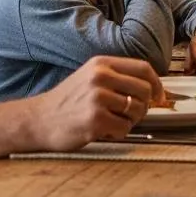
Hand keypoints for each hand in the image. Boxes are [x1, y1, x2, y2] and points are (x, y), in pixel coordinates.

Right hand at [32, 57, 161, 149]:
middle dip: (144, 105)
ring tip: (114, 122)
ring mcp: (98, 98)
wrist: (36, 120)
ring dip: (131, 121)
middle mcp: (101, 77)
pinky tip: (105, 131)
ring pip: (136, 110)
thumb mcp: (90, 76)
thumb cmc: (67, 101)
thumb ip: (117, 77)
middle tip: (133, 114)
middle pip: (144, 90)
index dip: (157, 83)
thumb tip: (152, 87)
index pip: (143, 68)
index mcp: (103, 64)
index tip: (159, 95)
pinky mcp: (94, 120)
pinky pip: (124, 128)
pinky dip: (119, 133)